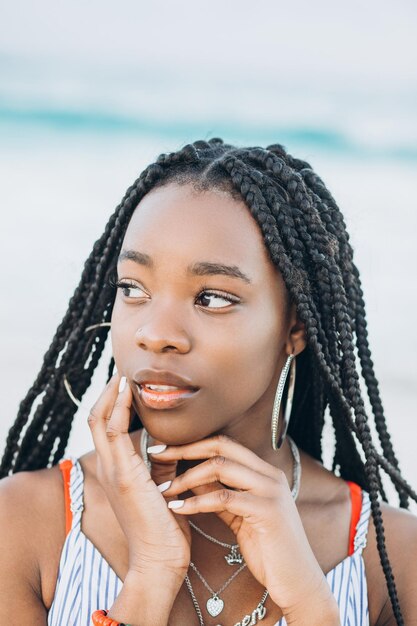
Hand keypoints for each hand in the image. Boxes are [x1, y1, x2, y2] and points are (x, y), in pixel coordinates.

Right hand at [87, 374, 190, 586]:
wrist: (160, 561)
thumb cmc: (164, 527)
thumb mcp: (161, 486)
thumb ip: (160, 462)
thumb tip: (168, 440)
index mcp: (117, 471)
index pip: (107, 428)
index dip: (114, 404)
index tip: (127, 384)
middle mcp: (109, 468)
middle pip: (96, 419)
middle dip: (108, 394)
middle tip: (122, 373)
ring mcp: (113, 471)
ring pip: (100, 421)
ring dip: (111, 395)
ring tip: (123, 375)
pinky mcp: (124, 476)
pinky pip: (115, 432)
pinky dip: (120, 409)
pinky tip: (130, 393)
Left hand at [149, 435, 337, 618]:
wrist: (298, 582)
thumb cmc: (269, 550)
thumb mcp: (240, 515)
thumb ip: (220, 493)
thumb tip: (189, 477)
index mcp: (264, 472)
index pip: (224, 443)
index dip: (192, 443)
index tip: (164, 449)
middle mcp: (270, 475)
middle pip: (222, 446)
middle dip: (185, 449)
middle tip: (157, 455)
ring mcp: (271, 491)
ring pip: (221, 466)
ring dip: (187, 477)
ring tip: (165, 490)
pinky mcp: (268, 511)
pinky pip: (224, 498)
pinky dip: (197, 501)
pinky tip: (178, 508)